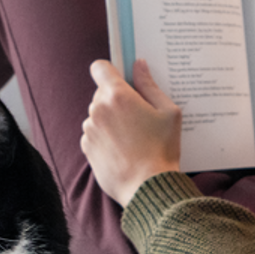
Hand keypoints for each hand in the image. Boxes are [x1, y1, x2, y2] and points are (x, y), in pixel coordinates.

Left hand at [81, 58, 182, 206]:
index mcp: (118, 95)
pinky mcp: (86, 148)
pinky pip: (94, 133)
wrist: (147, 188)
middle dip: (117, 99)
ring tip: (132, 137)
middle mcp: (98, 109)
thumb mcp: (168, 112)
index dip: (111, 70)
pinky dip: (105, 137)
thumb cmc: (161, 149)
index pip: (100, 67)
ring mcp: (89, 130)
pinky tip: (123, 149)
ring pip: (98, 114)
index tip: (122, 79)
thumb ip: (150, 85)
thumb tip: (139, 65)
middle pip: (102, 93)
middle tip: (139, 116)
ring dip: (111, 119)